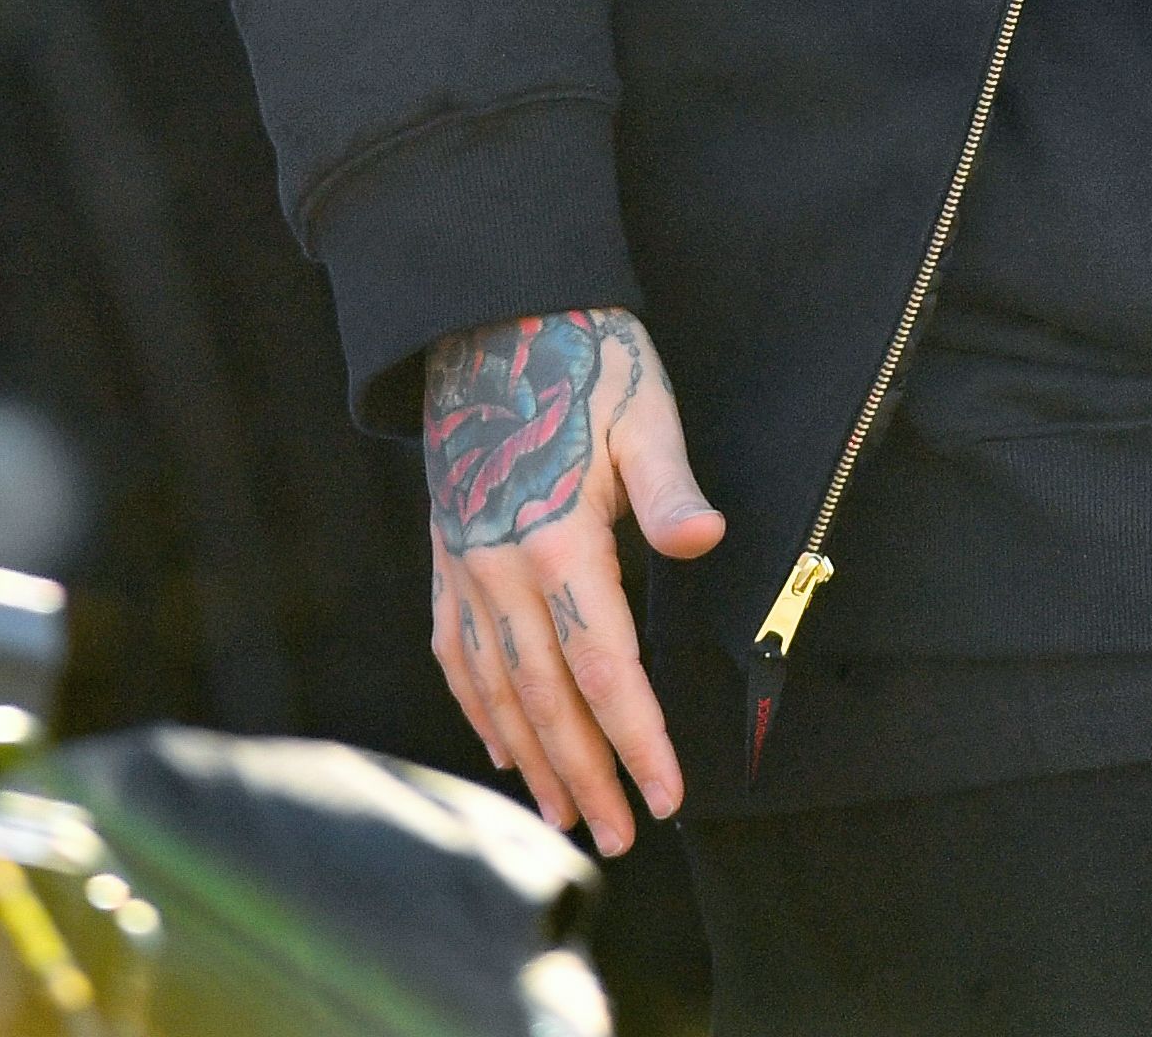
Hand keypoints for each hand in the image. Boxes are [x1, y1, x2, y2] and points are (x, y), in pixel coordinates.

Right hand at [421, 307, 724, 851]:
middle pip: (547, 699)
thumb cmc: (586, 360)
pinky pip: (455, 650)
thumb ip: (669, 489)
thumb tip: (707, 542)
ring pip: (496, 686)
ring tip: (563, 814)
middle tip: (619, 836)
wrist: (492, 314)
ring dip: (531, 758)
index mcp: (557, 540)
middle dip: (585, 775)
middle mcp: (498, 566)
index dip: (636, 740)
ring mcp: (463, 564)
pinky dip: (477, 705)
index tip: (666, 797)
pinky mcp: (444, 553)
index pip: (604, 668)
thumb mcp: (644, 413)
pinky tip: (500, 743)